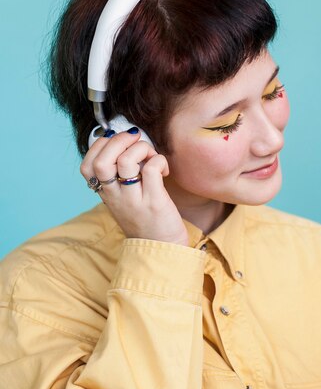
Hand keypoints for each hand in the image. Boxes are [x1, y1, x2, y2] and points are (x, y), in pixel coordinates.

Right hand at [80, 129, 187, 244]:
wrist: (162, 249)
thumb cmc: (146, 221)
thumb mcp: (125, 201)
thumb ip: (121, 178)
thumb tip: (128, 145)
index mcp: (107, 195)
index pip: (87, 166)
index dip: (99, 146)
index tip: (116, 140)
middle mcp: (116, 197)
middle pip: (102, 160)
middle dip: (118, 140)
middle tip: (135, 139)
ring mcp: (134, 200)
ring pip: (126, 160)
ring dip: (141, 148)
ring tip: (151, 156)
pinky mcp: (155, 201)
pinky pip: (152, 169)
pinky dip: (159, 160)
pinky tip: (164, 170)